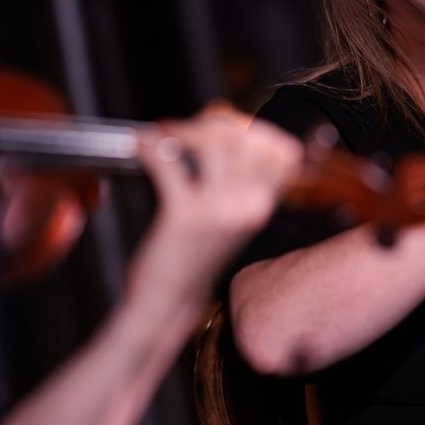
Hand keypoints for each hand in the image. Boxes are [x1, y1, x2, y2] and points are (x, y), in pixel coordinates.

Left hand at [133, 105, 303, 292]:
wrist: (169, 302)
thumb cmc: (192, 259)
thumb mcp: (232, 221)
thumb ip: (238, 183)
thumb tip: (220, 131)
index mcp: (263, 208)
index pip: (283, 150)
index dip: (253, 129)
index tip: (225, 127)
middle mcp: (249, 207)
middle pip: (245, 137)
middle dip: (213, 122)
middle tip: (186, 129)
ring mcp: (219, 211)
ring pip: (213, 142)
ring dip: (181, 130)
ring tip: (164, 136)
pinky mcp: (184, 216)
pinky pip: (167, 161)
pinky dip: (149, 147)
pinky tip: (141, 148)